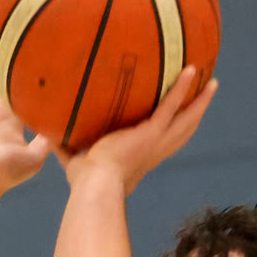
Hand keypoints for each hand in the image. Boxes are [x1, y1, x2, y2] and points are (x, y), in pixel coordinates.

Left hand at [58, 67, 216, 194]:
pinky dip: (181, 88)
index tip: (175, 123)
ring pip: (186, 118)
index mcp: (141, 159)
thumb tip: (45, 137)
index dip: (171, 133)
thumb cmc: (84, 182)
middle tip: (205, 97)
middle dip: (195, 114)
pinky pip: (171, 105)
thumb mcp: (74, 160)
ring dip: (200, 101)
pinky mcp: (152, 132)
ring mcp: (156, 141)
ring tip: (211, 83)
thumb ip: (64, 147)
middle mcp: (154, 151)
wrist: (94, 187)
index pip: (162, 144)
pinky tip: (191, 69)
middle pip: (183, 131)